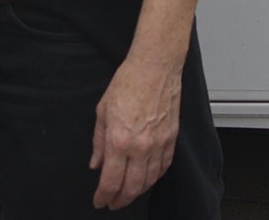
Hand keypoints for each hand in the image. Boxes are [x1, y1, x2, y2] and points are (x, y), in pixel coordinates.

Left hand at [90, 52, 180, 208]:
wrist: (155, 66)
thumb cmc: (129, 82)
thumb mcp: (102, 112)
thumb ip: (98, 142)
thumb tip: (96, 163)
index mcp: (119, 140)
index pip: (110, 181)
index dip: (103, 196)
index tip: (99, 200)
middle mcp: (140, 146)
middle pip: (132, 187)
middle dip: (120, 200)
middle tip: (113, 202)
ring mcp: (159, 143)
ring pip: (150, 180)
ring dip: (138, 191)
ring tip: (129, 193)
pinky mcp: (172, 137)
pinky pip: (165, 166)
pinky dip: (156, 177)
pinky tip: (148, 178)